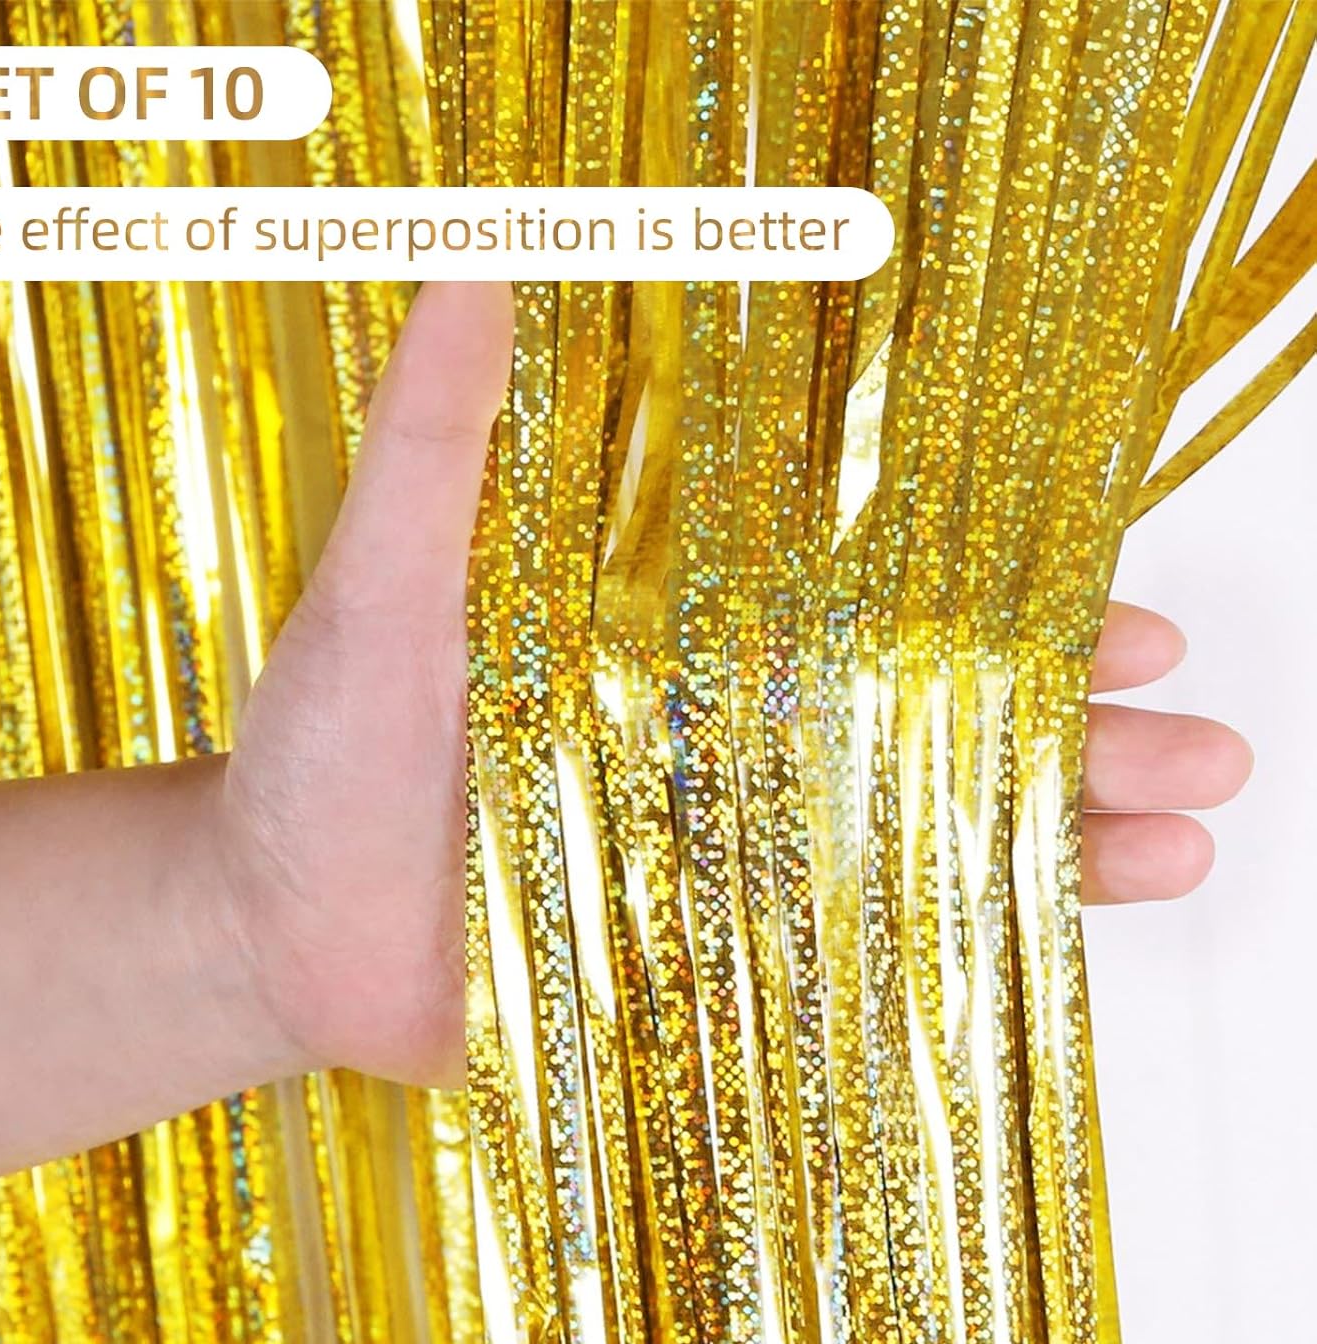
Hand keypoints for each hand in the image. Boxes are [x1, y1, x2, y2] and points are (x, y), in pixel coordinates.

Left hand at [214, 285, 1251, 1091]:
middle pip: (930, 727)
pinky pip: (848, 955)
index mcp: (679, 643)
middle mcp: (721, 742)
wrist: (270, 926)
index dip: (998, 608)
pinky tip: (1062, 934)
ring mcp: (721, 858)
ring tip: (1184, 829)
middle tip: (1197, 724)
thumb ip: (439, 442)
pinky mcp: (693, 962)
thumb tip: (486, 258)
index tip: (1115, 603)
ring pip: (920, 839)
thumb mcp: (382, 581)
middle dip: (1074, 728)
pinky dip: (956, 944)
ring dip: (1061, 835)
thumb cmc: (316, 750)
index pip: (874, 612)